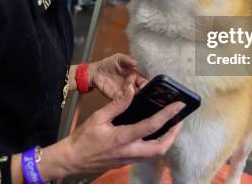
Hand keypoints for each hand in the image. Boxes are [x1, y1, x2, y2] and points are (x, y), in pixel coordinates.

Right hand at [10, 81, 184, 182]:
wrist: (72, 160)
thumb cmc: (83, 138)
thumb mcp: (98, 117)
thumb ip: (118, 104)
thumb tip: (132, 89)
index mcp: (122, 138)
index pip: (151, 126)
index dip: (168, 115)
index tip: (179, 105)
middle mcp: (129, 151)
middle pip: (160, 148)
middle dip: (174, 134)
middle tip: (179, 120)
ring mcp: (129, 159)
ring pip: (155, 154)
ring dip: (167, 141)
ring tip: (171, 126)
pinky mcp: (126, 162)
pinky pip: (147, 155)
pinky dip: (156, 145)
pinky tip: (155, 134)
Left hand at [89, 53, 148, 99]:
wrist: (95, 72)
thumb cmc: (106, 64)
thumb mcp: (118, 58)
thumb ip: (127, 60)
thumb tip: (136, 63)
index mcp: (133, 75)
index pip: (143, 81)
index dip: (146, 84)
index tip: (145, 85)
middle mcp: (130, 85)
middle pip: (141, 91)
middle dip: (143, 92)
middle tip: (141, 90)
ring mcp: (124, 92)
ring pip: (134, 97)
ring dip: (135, 97)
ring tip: (134, 93)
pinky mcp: (117, 97)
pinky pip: (124, 101)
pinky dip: (127, 101)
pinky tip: (127, 97)